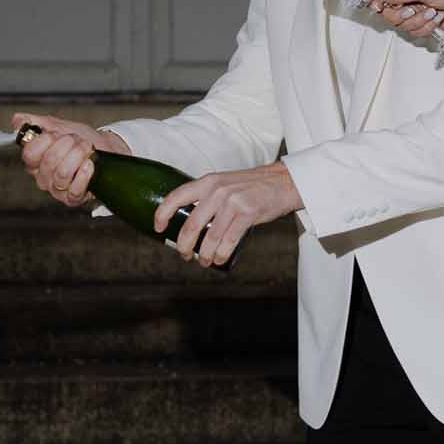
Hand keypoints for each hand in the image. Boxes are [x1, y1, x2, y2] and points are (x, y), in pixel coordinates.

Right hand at [12, 112, 129, 207]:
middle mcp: (43, 177)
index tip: (58, 133)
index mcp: (35, 161)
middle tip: (78, 140)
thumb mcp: (60, 126)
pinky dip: (84, 175)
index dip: (46, 140)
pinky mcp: (73, 198)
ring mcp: (57, 189)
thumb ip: (37, 123)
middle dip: (68, 145)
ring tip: (87, 149)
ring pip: (62, 174)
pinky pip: (74, 190)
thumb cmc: (82, 140)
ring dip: (78, 156)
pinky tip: (90, 165)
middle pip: (49, 161)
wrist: (106, 149)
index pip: (30, 153)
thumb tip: (17, 119)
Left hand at [155, 161, 302, 268]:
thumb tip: (191, 221)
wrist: (284, 181)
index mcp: (208, 182)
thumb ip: (208, 197)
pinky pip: (229, 240)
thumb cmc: (253, 186)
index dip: (162, 214)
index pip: (176, 197)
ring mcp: (233, 202)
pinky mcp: (248, 213)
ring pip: (210, 237)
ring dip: (204, 254)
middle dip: (184, 245)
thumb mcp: (225, 183)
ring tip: (203, 261)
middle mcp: (217, 191)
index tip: (158, 228)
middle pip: (191, 225)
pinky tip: (219, 259)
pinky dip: (221, 254)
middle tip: (184, 255)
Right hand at [369, 0, 443, 38]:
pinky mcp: (423, 21)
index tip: (380, 8)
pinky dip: (426, 28)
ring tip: (433, 12)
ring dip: (419, 22)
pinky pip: (414, 31)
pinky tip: (437, 18)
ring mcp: (414, 9)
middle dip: (403, 15)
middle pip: (388, 14)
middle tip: (414, 9)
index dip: (378, 2)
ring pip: (402, 25)